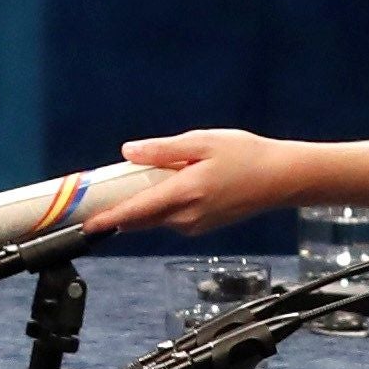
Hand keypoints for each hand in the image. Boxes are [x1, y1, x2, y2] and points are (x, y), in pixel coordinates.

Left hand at [102, 129, 312, 235]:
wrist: (282, 178)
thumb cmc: (246, 155)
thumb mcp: (202, 142)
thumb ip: (163, 150)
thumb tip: (128, 152)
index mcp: (185, 194)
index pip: (137, 212)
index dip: (109, 219)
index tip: (87, 224)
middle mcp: (188, 217)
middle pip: (141, 220)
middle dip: (119, 212)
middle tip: (102, 195)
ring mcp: (196, 225)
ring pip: (156, 220)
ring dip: (142, 207)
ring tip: (137, 182)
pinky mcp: (203, 227)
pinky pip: (172, 219)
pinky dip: (160, 207)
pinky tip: (167, 187)